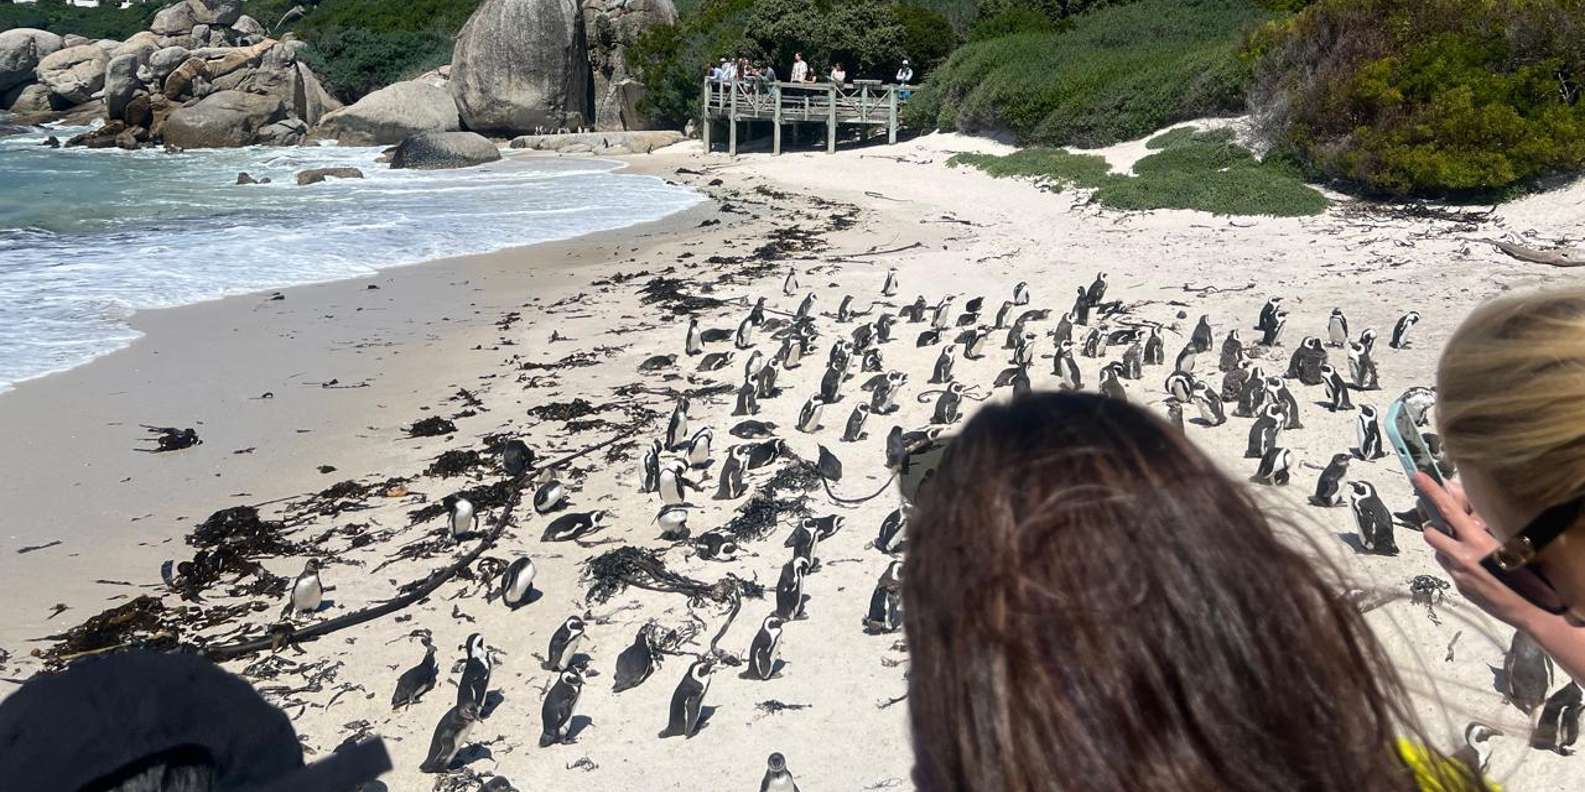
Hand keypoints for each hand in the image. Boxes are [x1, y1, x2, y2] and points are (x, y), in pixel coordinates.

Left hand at [1415, 472, 1543, 628]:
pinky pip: (1450, 569)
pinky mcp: (1459, 587)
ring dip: (1446, 547)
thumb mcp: (1511, 544)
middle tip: (1447, 527)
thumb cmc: (1528, 575)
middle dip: (1435, 528)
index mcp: (1476, 542)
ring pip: (1439, 553)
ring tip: (1467, 549)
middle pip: (1431, 533)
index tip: (1417, 476)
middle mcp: (1461, 557)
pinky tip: (1477, 568)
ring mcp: (1457, 574)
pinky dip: (1457, 563)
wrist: (1530, 611)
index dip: (1432, 491)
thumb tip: (1472, 515)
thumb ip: (1486, 528)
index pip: (1448, 510)